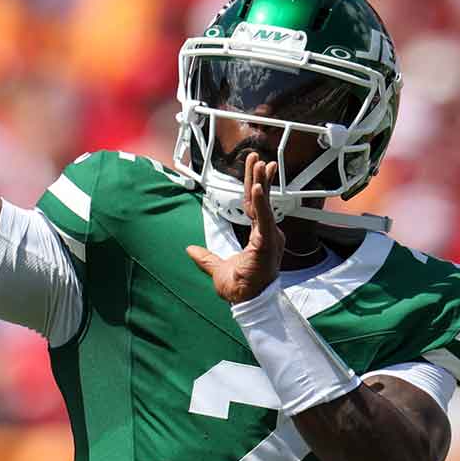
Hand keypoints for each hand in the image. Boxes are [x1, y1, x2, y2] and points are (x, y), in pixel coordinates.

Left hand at [187, 152, 284, 302]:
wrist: (246, 303)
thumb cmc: (239, 289)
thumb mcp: (217, 269)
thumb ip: (206, 258)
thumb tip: (190, 251)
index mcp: (258, 237)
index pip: (255, 207)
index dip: (254, 188)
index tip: (255, 170)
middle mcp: (267, 235)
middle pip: (261, 201)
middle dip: (259, 177)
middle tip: (256, 157)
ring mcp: (269, 239)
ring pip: (265, 206)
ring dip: (262, 183)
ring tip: (260, 164)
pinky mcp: (267, 244)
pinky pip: (265, 220)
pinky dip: (262, 204)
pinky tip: (258, 188)